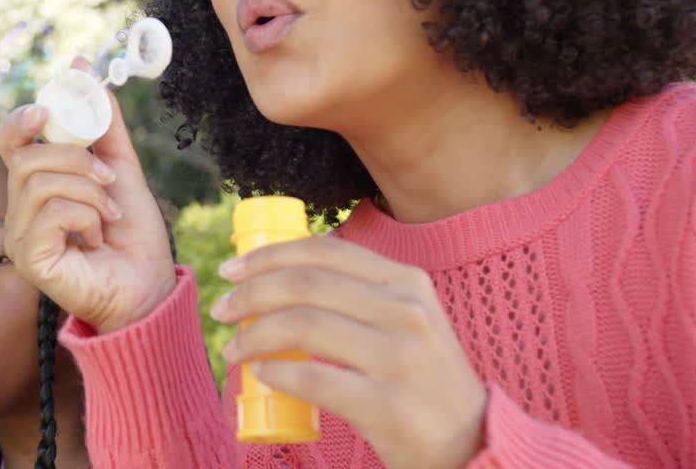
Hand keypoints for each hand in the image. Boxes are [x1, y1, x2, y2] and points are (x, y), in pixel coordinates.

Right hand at [0, 64, 175, 332]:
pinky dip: (84, 215)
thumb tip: (83, 68)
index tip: (50, 108)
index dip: (24, 117)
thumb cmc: (132, 233)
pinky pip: (49, 212)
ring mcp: (19, 235)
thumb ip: (102, 122)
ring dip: (88, 189)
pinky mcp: (28, 258)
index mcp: (36, 184)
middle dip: (76, 158)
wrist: (148, 284)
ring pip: (39, 181)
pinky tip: (96, 236)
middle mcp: (19, 208)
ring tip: (109, 213)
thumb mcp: (120, 165)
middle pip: (26, 155)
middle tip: (108, 179)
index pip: (10, 140)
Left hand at [212, 236, 485, 468]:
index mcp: (406, 282)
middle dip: (250, 294)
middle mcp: (407, 312)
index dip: (268, 255)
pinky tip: (260, 374)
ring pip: (303, 326)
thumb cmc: (423, 381)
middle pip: (305, 285)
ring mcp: (401, 358)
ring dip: (253, 335)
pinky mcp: (389, 406)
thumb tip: (280, 274)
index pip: (323, 251)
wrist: (472, 444)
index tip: (232, 268)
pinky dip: (275, 373)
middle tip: (222, 310)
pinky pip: (313, 379)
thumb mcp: (406, 321)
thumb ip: (359, 294)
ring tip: (234, 348)